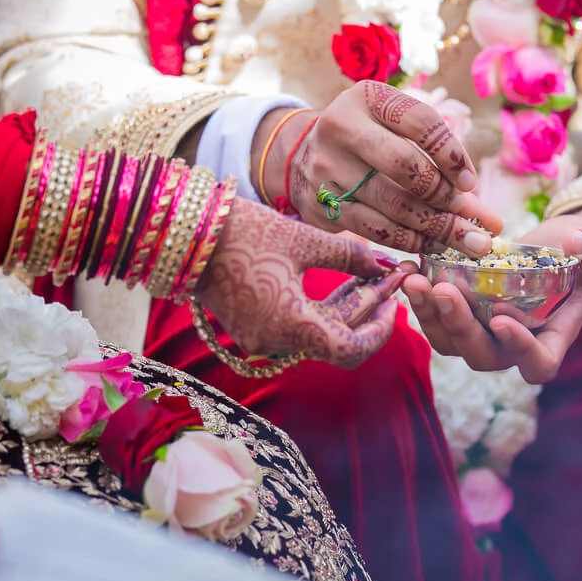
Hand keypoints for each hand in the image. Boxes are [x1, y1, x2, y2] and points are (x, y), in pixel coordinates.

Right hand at [196, 198, 410, 369]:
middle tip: (392, 278)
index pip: (351, 350)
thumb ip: (350, 256)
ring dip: (347, 307)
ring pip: (319, 332)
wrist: (185, 231)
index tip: (396, 301)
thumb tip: (384, 265)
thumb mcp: (305, 240)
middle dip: (369, 308)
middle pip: (338, 339)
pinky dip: (323, 308)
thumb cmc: (245, 232)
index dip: (381, 329)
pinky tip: (344, 279)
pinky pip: (299, 325)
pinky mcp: (253, 326)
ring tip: (373, 274)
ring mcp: (262, 337)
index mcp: (292, 327)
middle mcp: (276, 342)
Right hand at [255, 81, 502, 256]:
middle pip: (405, 166)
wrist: (305, 158)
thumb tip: (484, 211)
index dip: (451, 153)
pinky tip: (431, 244)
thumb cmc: (371, 142)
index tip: (470, 182)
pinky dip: (408, 240)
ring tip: (468, 242)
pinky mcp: (321, 203)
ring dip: (436, 227)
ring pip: (392, 204)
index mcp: (367, 97)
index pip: (419, 120)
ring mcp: (326, 167)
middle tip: (476, 224)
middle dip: (445, 198)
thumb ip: (439, 159)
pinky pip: (374, 229)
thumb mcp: (397, 130)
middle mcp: (341, 127)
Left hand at [401, 214, 581, 383]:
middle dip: (461, 327)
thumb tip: (579, 244)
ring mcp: (484, 332)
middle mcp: (514, 344)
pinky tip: (410, 269)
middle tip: (444, 291)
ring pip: (451, 344)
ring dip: (430, 316)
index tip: (501, 319)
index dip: (520, 350)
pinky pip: (436, 319)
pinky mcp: (461, 315)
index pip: (538, 363)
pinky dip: (421, 299)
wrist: (557, 249)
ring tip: (416, 281)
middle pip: (483, 356)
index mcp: (552, 337)